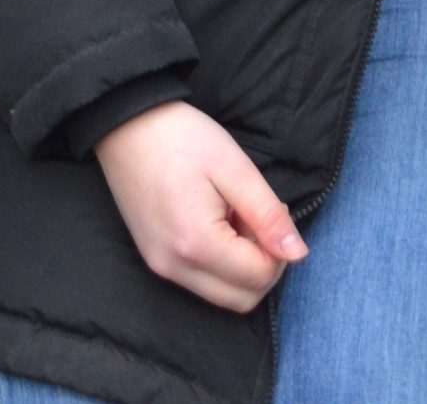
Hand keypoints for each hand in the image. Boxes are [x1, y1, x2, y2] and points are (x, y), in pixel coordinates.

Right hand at [95, 101, 306, 311]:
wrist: (127, 127)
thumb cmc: (184, 139)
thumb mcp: (236, 169)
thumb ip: (268, 216)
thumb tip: (298, 253)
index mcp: (196, 245)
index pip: (258, 279)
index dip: (279, 251)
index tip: (272, 213)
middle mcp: (174, 269)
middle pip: (241, 300)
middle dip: (264, 265)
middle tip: (258, 218)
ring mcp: (160, 268)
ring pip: (222, 295)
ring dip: (243, 265)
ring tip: (236, 216)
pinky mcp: (154, 261)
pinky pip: (201, 282)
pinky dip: (221, 263)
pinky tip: (219, 223)